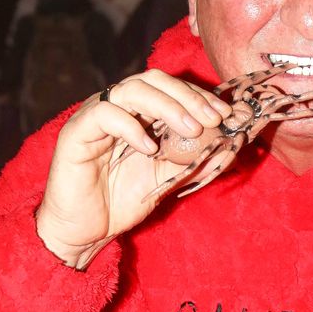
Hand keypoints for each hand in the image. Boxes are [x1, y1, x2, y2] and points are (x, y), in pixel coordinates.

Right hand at [35, 70, 231, 269]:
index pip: (171, 88)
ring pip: (132, 90)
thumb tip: (236, 143)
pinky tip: (150, 148)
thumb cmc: (124, 200)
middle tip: (213, 119)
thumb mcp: (171, 175)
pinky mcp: (76, 132)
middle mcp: (117, 106)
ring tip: (192, 129)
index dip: (199, 96)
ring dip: (167, 106)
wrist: (86, 231)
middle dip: (188, 96)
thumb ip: (198, 156)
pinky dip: (131, 127)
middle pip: (154, 80)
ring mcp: (95, 115)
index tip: (226, 114)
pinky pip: (104, 114)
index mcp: (138, 111)